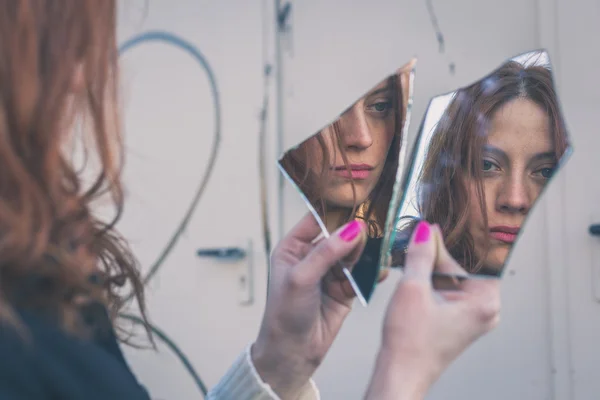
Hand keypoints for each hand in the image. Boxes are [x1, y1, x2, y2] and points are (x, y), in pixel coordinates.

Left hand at [252, 213, 383, 397]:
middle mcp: (311, 257)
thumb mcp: (302, 278)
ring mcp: (329, 273)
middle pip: (339, 236)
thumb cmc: (284, 314)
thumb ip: (327, 252)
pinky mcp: (344, 289)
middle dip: (356, 234)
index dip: (336, 212)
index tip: (357, 204)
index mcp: (293, 248)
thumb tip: (352, 229)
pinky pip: (361, 275)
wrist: (292, 353)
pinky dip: (371, 272)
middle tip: (374, 230)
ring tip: (380, 250)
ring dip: (366, 253)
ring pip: (353, 255)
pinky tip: (379, 269)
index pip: (316, 220)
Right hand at [365, 221, 500, 399]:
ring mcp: (472, 316)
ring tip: (415, 255)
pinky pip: (449, 290)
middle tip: (420, 237)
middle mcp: (485, 309)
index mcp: (485, 301)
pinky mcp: (458, 320)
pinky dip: (432, 280)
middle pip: (464, 266)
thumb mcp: (413, 288)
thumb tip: (425, 231)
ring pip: (454, 277)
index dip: (453, 240)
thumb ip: (421, 255)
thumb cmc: (411, 343)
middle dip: (440, 253)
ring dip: (434, 266)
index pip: (474, 257)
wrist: (400, 372)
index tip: (434, 226)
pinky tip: (416, 274)